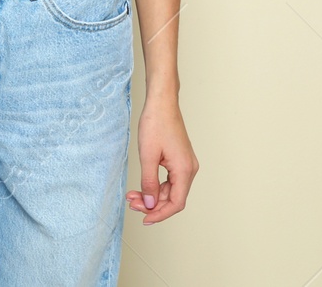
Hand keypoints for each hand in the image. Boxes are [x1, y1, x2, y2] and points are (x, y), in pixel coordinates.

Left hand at [127, 93, 197, 223]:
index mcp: (184, 170)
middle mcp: (189, 168)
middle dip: (152, 204)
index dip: (160, 214)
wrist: (161, 102)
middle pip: (173, 198)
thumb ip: (149, 183)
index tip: (145, 219)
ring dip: (153, 195)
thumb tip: (151, 204)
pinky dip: (156, 185)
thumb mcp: (148, 156)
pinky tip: (142, 187)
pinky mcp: (180, 159)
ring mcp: (185, 164)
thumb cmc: (156, 123)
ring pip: (171, 190)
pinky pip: (170, 180)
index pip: (176, 203)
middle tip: (132, 202)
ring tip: (133, 195)